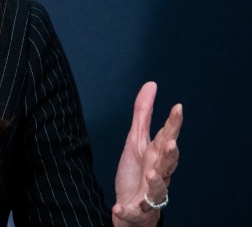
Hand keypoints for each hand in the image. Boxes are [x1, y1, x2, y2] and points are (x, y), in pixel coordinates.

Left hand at [113, 82, 182, 226]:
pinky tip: (117, 208)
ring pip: (158, 190)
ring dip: (156, 183)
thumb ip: (143, 114)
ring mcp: (149, 194)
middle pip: (168, 164)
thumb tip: (151, 84)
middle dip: (171, 155)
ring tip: (152, 174)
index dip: (173, 124)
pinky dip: (126, 211)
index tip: (178, 107)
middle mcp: (158, 174)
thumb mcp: (136, 140)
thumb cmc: (139, 172)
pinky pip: (132, 212)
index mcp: (156, 156)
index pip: (167, 138)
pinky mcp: (136, 210)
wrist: (131, 207)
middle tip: (170, 143)